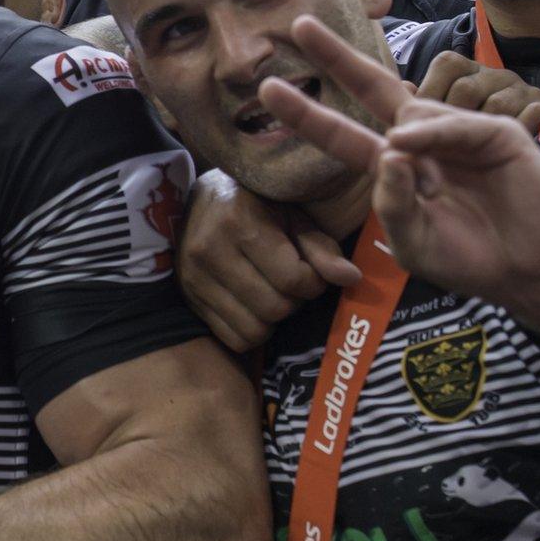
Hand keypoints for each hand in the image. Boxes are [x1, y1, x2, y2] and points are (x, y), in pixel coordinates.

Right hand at [176, 170, 359, 351]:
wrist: (198, 202)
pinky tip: (253, 307)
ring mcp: (193, 277)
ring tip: (273, 294)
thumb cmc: (255, 205)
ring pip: (254, 329)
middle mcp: (210, 250)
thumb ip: (320, 247)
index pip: (291, 278)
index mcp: (239, 222)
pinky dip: (251, 330)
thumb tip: (351, 278)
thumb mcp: (291, 216)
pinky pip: (233, 338)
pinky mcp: (188, 298)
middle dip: (294, 301)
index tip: (312, 274)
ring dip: (274, 319)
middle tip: (293, 285)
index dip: (313, 283)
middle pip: (274, 307)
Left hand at [261, 17, 539, 302]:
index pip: (341, 132)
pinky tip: (411, 147)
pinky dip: (431, 134)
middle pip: (372, 88)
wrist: (531, 271)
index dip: (307, 112)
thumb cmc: (468, 257)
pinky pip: (452, 124)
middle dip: (336, 57)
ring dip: (408, 148)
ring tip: (436, 191)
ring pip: (411, 116)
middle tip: (300, 24)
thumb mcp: (413, 242)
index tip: (269, 87)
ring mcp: (456, 132)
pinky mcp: (495, 133)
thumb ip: (391, 205)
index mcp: (393, 165)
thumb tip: (388, 151)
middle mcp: (420, 140)